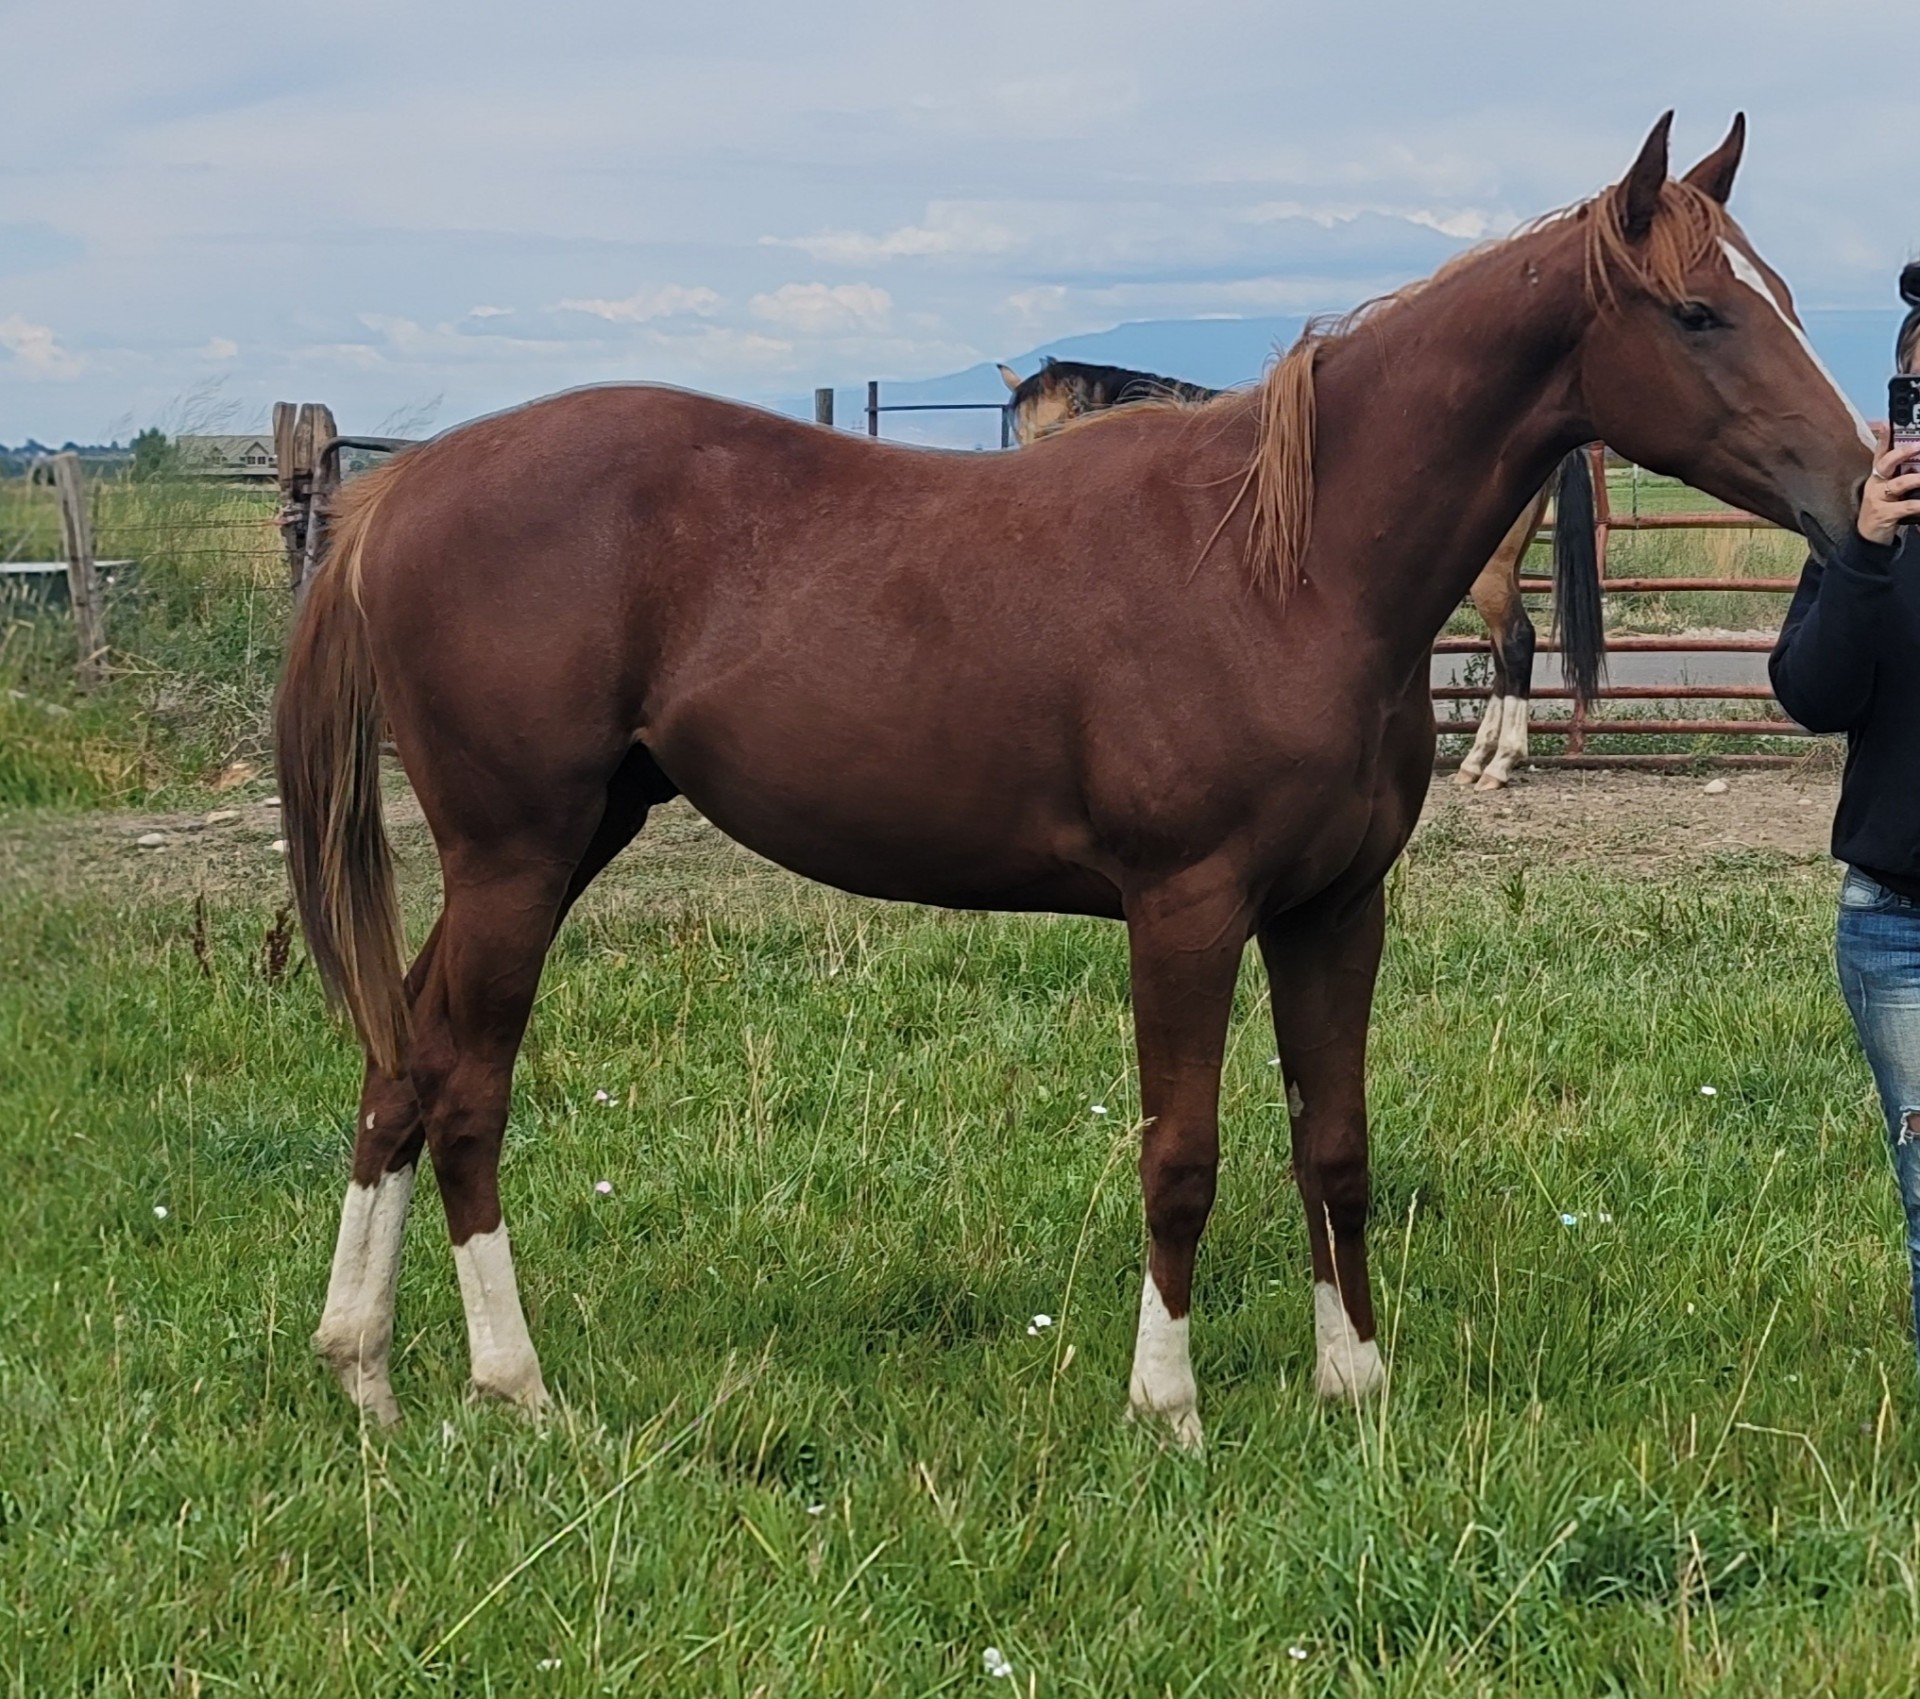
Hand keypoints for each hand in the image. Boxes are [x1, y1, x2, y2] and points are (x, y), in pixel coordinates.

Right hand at [1858, 423, 1919, 544]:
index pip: (1880, 453)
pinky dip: (1919, 504)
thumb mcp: (1890, 492)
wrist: (1868, 540)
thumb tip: (1919, 466)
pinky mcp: (1883, 514)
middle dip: (1902, 453)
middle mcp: (1875, 484)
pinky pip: (1906, 505)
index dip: (1883, 437)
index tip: (1887, 422)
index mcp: (1877, 477)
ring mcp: (1877, 499)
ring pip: (1899, 483)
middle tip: (1918, 446)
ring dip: (1917, 479)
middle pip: (1885, 463)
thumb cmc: (1884, 511)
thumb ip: (1903, 477)